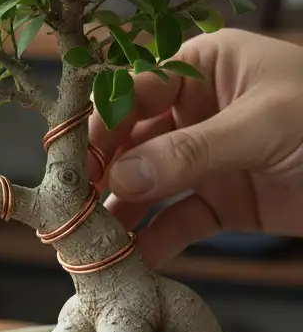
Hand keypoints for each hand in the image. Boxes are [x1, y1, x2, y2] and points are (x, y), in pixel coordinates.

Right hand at [88, 30, 302, 266]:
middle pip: (129, 142)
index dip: (96, 124)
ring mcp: (207, 158)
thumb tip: (116, 178)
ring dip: (119, 215)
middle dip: (100, 177)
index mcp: (203, 67)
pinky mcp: (224, 203)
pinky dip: (154, 243)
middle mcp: (196, 109)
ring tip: (90, 246)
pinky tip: (132, 264)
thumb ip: (189, 153)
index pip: (131, 90)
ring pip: (146, 186)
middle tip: (69, 212)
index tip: (68, 163)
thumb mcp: (264, 127)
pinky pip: (178, 221)